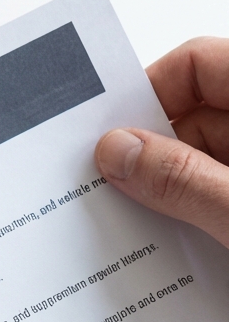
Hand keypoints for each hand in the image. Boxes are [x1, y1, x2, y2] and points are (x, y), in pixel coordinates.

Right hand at [95, 37, 228, 246]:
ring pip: (211, 167)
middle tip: (113, 200)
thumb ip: (186, 180)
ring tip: (148, 242)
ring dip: (180, 202)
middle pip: (197, 121)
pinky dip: (208, 224)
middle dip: (154, 162)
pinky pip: (225, 201)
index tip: (105, 138)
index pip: (195, 64)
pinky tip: (187, 256)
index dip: (146, 95)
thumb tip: (117, 152)